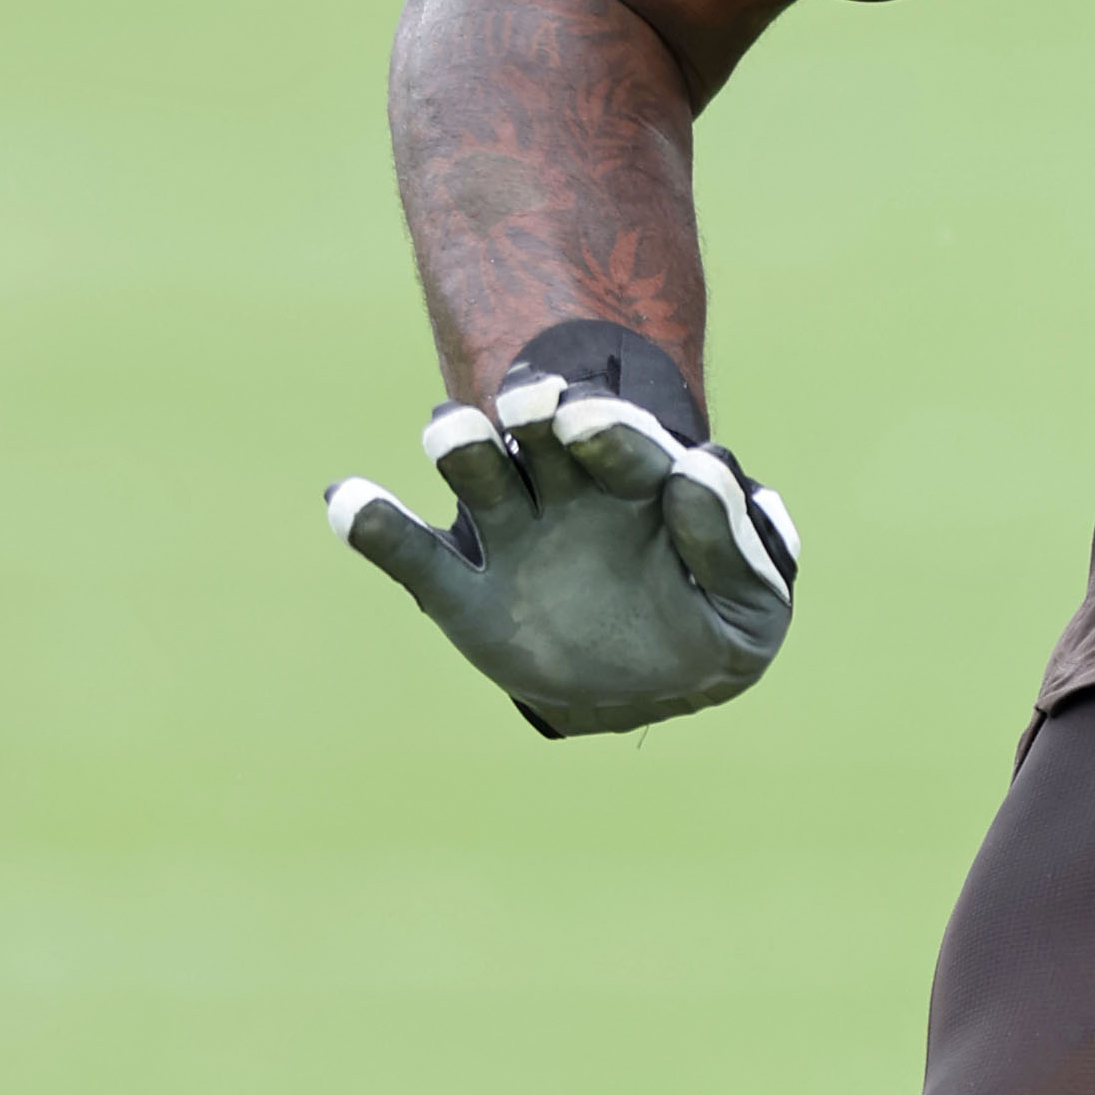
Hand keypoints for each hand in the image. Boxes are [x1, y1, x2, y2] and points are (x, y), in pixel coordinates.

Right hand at [326, 335, 796, 735]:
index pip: (618, 438)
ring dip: (462, 444)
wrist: (661, 683)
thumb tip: (693, 474)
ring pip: (479, 472)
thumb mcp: (747, 600)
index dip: (603, 424)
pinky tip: (347, 497)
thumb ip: (726, 539)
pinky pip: (415, 558)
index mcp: (638, 483)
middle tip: (536, 411)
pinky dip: (376, 527)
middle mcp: (568, 492)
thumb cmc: (714, 627)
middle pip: (540, 433)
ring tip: (452, 430)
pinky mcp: (468, 595)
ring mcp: (515, 538)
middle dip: (534, 413)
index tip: (585, 420)